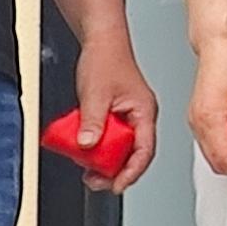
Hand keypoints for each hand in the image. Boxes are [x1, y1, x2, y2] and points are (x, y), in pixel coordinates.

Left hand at [67, 28, 161, 193]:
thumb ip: (92, 121)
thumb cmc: (106, 58)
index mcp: (144, 112)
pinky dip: (95, 145)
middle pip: (131, 154)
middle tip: (94, 179)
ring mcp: (126, 116)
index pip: (144, 151)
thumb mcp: (96, 93)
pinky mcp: (114, 115)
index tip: (115, 186)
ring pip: (118, 147)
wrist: (100, 40)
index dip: (131, 172)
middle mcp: (139, 117)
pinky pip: (107, 136)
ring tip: (84, 165)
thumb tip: (87, 146)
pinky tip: (82, 147)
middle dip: (113, 170)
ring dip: (102, 158)